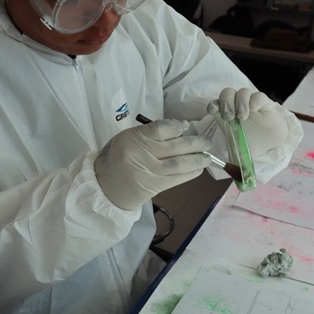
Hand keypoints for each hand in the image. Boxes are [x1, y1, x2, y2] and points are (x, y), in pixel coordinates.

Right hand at [95, 119, 211, 209]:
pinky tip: (198, 169)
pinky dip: (190, 173)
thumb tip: (180, 129)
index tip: (186, 127)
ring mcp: (148, 172)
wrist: (106, 186)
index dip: (177, 127)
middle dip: (195, 143)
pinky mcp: (154, 187)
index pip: (161, 129)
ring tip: (207, 156)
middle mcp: (141, 155)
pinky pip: (177, 179)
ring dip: (197, 160)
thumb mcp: (128, 138)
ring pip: (179, 164)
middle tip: (206, 142)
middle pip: (175, 147)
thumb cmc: (118, 158)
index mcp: (132, 139)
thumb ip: (150, 134)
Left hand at [207, 87, 289, 157]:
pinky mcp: (265, 103)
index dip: (213, 105)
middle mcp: (237, 106)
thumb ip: (232, 160)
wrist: (271, 143)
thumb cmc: (251, 143)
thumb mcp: (239, 153)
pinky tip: (254, 109)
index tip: (213, 111)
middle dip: (226, 103)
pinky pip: (259, 96)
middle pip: (227, 93)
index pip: (215, 104)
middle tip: (229, 117)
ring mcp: (250, 103)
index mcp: (226, 116)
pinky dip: (255, 100)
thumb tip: (231, 176)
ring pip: (242, 92)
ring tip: (242, 117)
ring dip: (240, 103)